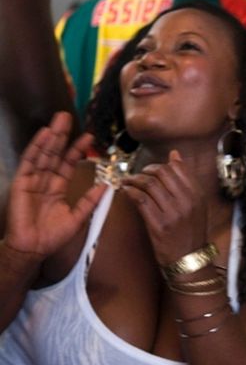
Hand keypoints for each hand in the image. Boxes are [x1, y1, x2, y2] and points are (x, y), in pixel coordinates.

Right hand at [4, 112, 106, 259]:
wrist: (33, 248)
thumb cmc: (53, 236)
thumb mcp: (78, 217)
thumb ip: (90, 201)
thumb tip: (106, 185)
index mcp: (57, 188)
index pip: (68, 163)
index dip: (77, 150)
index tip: (89, 136)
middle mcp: (45, 181)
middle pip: (55, 153)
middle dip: (63, 135)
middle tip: (69, 116)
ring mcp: (32, 180)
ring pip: (44, 153)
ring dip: (52, 136)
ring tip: (60, 119)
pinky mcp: (21, 183)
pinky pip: (30, 162)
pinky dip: (37, 147)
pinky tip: (45, 134)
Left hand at [120, 150, 207, 265]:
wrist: (190, 259)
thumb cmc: (191, 231)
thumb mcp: (197, 204)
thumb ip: (187, 180)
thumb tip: (175, 155)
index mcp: (197, 194)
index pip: (177, 168)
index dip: (161, 165)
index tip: (151, 169)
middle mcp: (186, 201)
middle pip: (161, 173)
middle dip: (145, 170)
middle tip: (137, 174)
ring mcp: (172, 213)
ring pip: (149, 185)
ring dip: (134, 180)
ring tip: (127, 181)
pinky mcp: (158, 225)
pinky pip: (141, 200)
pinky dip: (130, 192)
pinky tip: (126, 192)